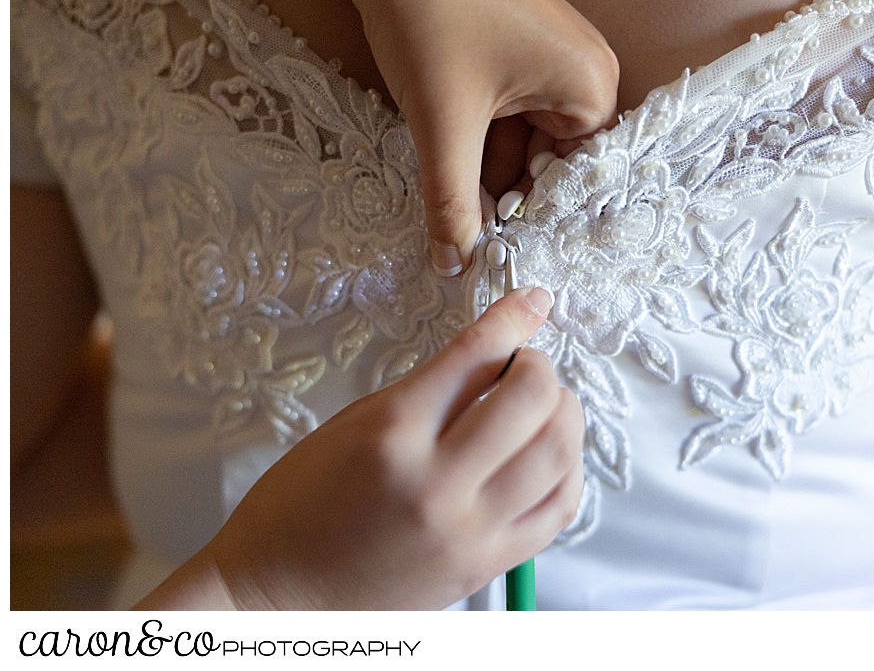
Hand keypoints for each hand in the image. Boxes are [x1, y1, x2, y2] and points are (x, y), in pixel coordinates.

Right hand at [137, 287, 583, 609]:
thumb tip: (492, 360)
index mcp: (393, 434)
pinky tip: (549, 457)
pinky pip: (558, 509)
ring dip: (563, 415)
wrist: (281, 596)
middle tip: (527, 365)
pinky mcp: (485, 565)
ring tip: (544, 408)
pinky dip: (567, 471)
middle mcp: (438, 483)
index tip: (533, 301)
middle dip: (541, 367)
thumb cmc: (298, 511)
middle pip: (533, 401)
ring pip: (559, 454)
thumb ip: (427, 393)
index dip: (513, 317)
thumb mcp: (353, 427)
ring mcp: (469, 530)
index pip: (475, 356)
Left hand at [325, 0, 618, 275]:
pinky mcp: (512, 57)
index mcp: (588, 86)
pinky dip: (475, 147)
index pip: (576, 178)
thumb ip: (451, 204)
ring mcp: (545, 63)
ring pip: (518, 146)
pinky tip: (447, 176)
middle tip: (470, 248)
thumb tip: (455, 266)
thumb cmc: (431, 19)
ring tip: (452, 216)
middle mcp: (579, 74)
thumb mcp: (443, 125)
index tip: (505, 259)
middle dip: (504, 200)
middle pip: (547, 164)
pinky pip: (502, 120)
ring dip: (483, 177)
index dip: (536, 220)